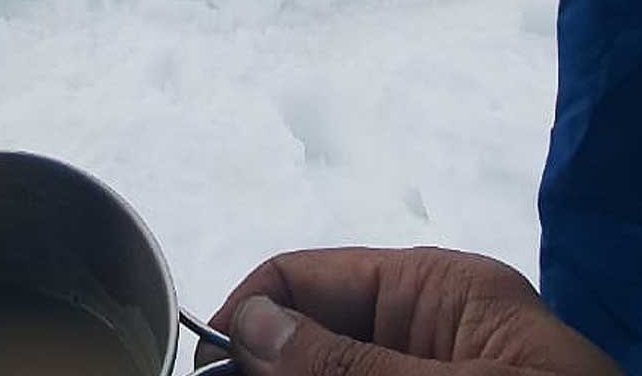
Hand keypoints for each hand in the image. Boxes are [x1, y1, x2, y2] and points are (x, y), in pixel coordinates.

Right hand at [194, 247, 621, 375]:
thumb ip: (347, 364)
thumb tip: (247, 322)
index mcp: (437, 290)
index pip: (308, 276)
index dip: (247, 314)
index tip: (204, 371)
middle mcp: (425, 333)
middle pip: (308, 336)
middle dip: (261, 368)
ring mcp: (427, 375)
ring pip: (325, 373)